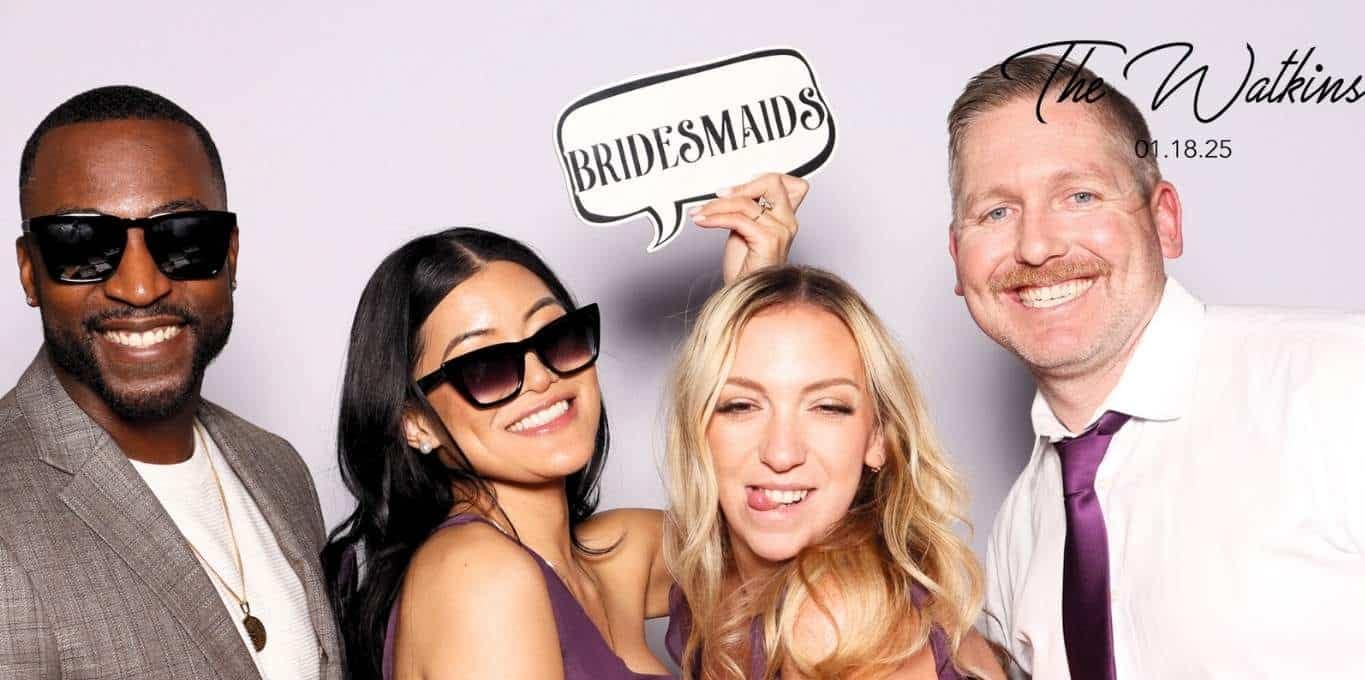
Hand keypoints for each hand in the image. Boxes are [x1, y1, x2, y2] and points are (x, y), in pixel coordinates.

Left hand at [690, 173, 809, 284]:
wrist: (745, 294)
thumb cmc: (745, 267)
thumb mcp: (745, 229)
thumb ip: (747, 209)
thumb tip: (731, 191)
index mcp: (786, 217)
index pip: (787, 182)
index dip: (762, 179)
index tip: (737, 189)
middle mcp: (789, 221)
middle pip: (772, 181)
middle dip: (740, 186)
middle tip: (718, 195)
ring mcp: (781, 230)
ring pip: (745, 202)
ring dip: (716, 206)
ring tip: (700, 213)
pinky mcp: (769, 240)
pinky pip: (737, 219)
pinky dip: (715, 218)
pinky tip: (702, 222)